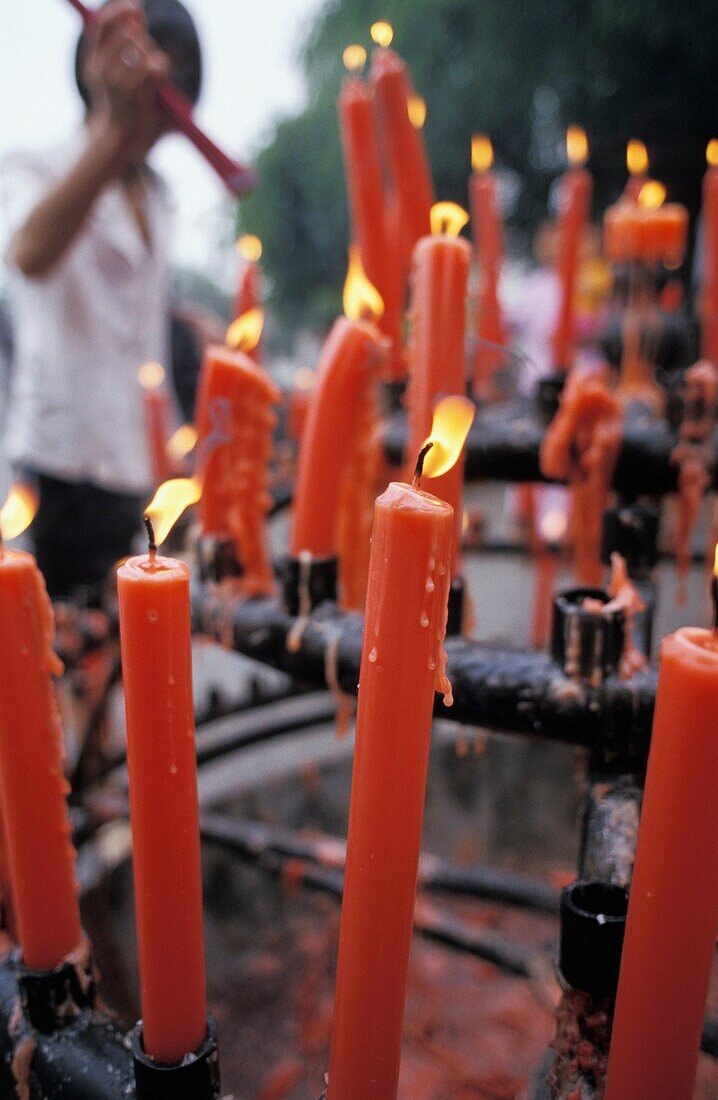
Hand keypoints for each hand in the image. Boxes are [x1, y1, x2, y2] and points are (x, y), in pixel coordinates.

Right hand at [83, 0, 170, 163]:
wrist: (120, 140)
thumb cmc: (123, 105)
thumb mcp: (117, 72)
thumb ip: (124, 45)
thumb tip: (137, 17)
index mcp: (92, 61)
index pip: (102, 24)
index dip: (119, 10)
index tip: (138, 7)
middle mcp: (99, 69)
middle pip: (128, 34)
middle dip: (145, 39)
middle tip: (149, 55)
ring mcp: (115, 82)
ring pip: (143, 49)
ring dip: (154, 56)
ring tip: (155, 74)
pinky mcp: (133, 94)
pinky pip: (153, 66)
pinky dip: (161, 67)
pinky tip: (160, 79)